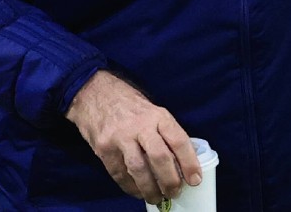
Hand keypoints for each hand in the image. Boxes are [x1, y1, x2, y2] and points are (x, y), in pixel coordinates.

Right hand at [66, 70, 202, 203]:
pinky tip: (138, 191)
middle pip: (160, 157)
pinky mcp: (104, 148)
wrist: (95, 93)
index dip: (189, 163)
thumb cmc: (130, 105)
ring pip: (139, 169)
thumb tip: (182, 163)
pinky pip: (119, 174)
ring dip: (150, 189)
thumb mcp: (152, 112)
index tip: (195, 180)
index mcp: (158, 115)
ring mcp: (120, 137)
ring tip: (157, 198)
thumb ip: (165, 134)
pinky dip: (131, 187)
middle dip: (170, 181)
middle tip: (175, 193)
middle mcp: (140, 125)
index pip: (178, 140)